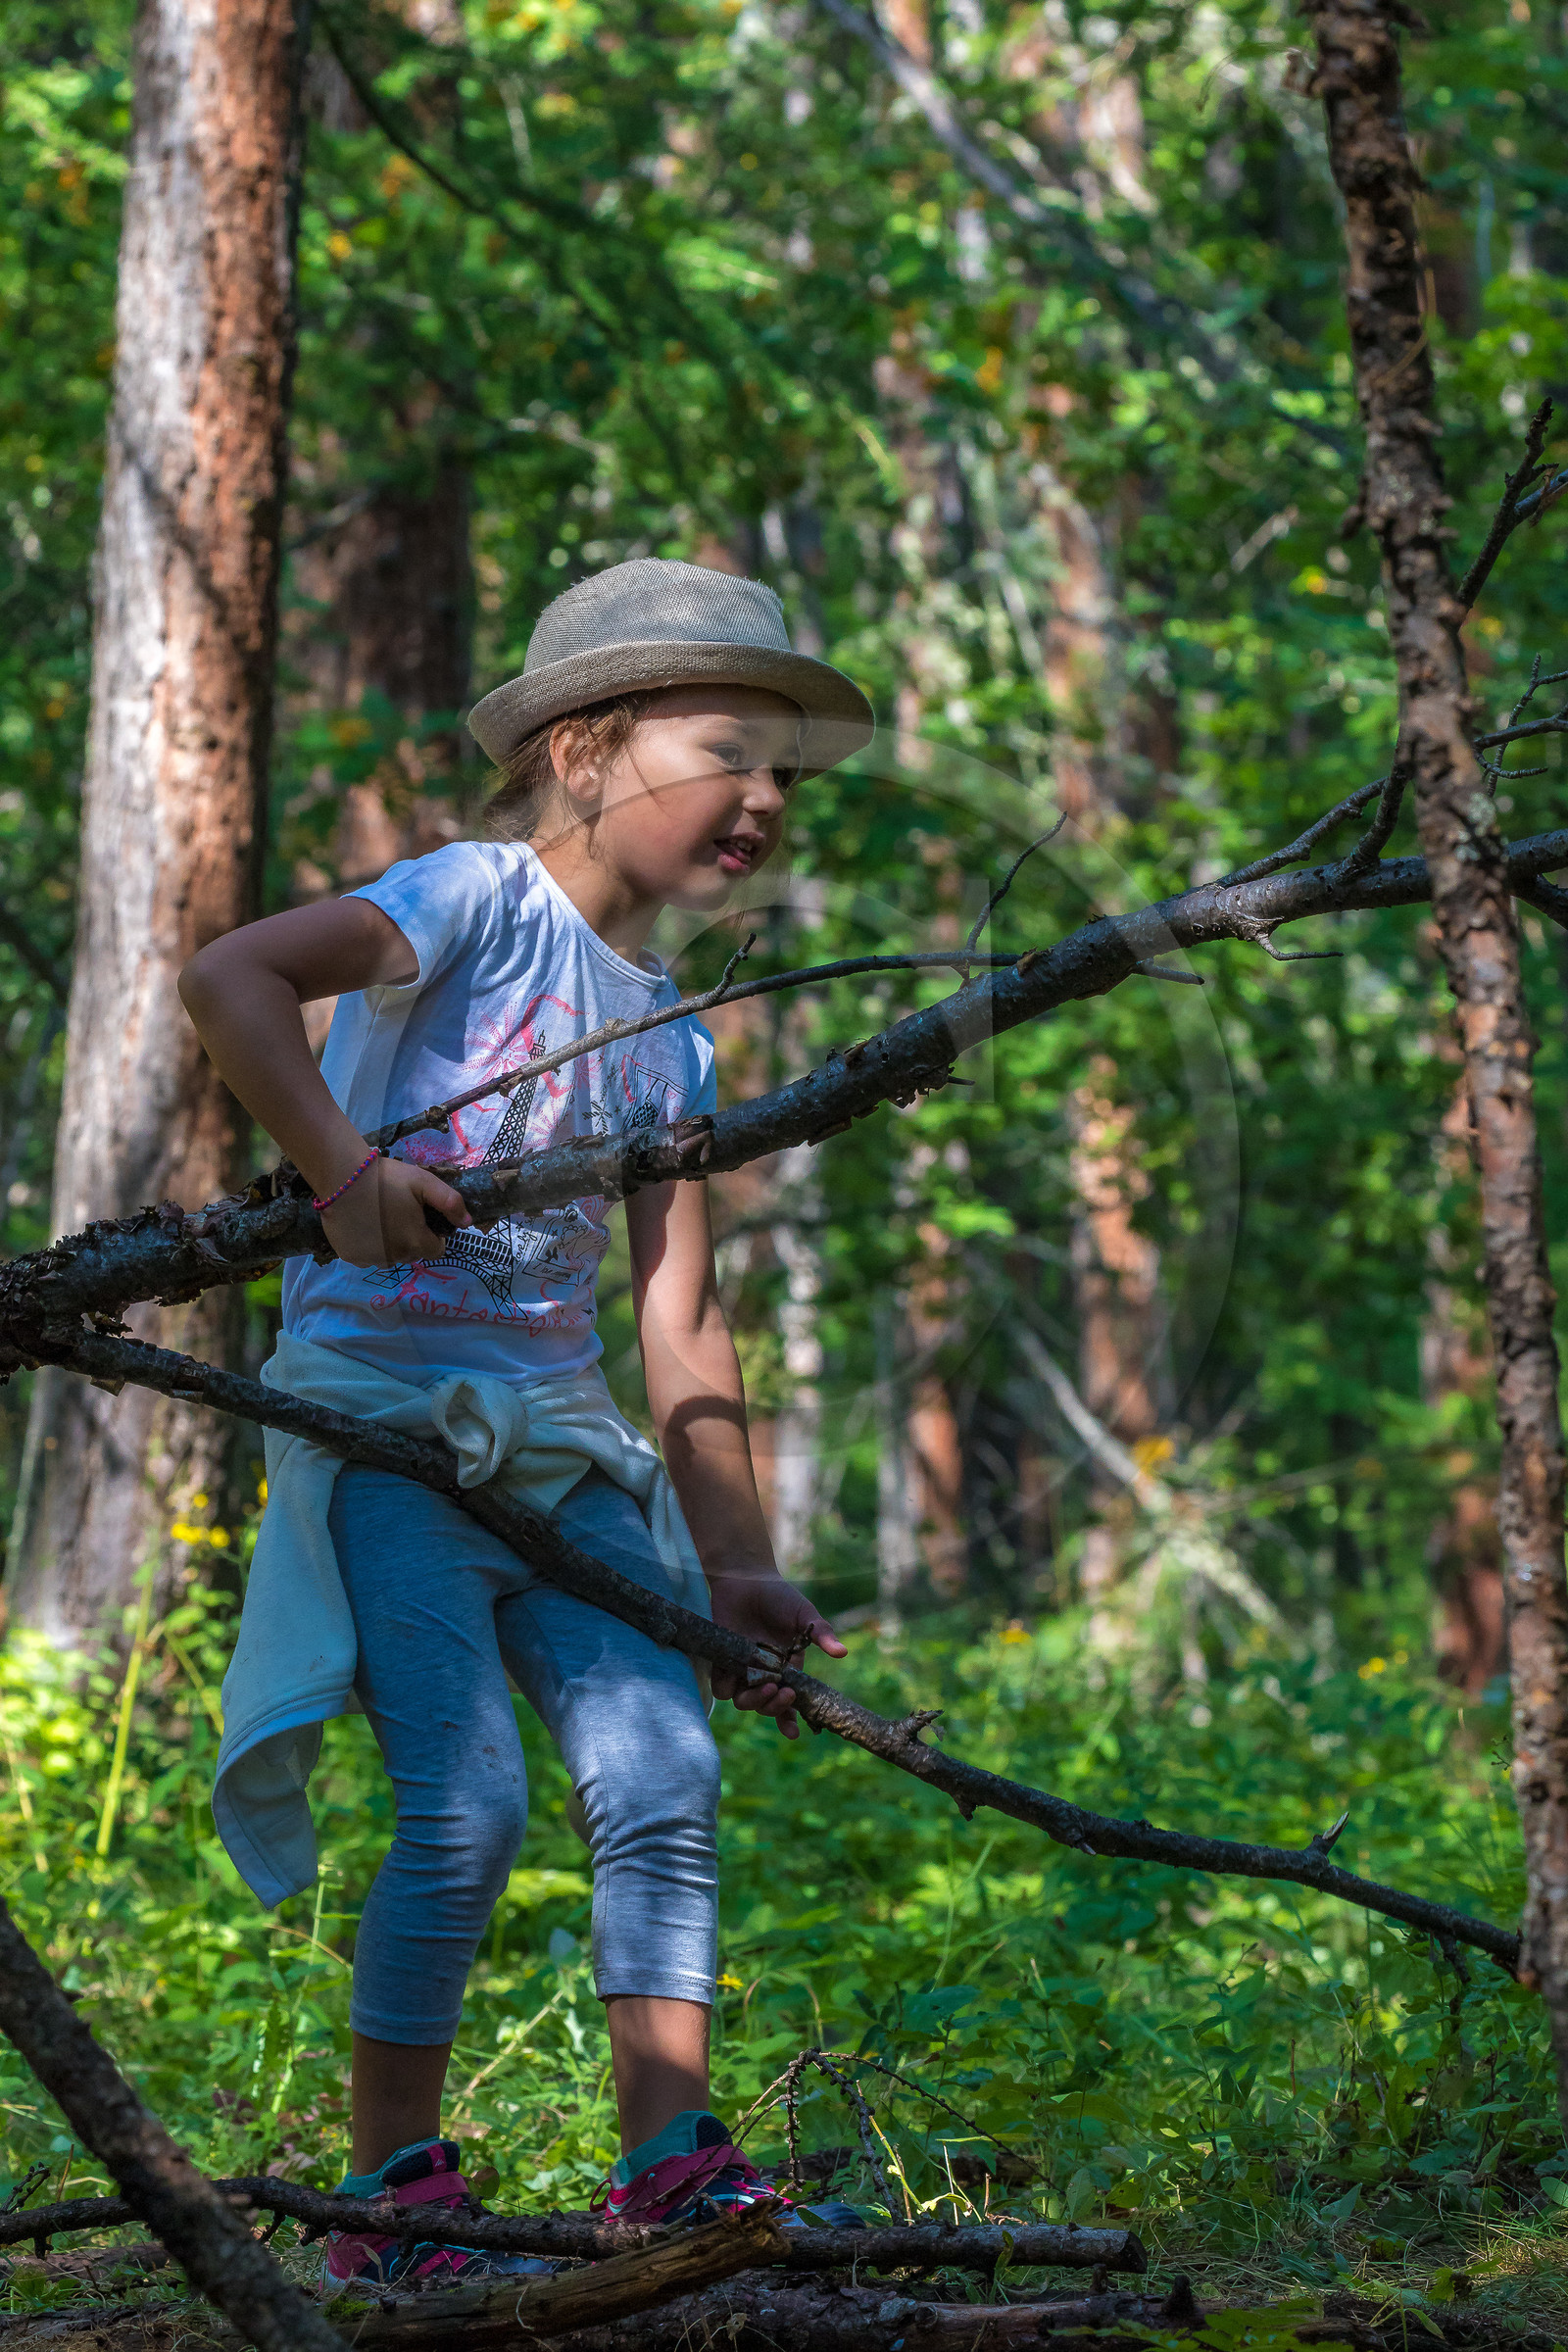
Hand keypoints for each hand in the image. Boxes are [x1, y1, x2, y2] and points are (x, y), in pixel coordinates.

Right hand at [319, 1153, 473, 1267]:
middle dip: (412, 1238)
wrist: (342, 1175)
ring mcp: (369, 1259)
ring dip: (390, 1244)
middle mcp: (393, 1258)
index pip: (436, 1250)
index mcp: (415, 1242)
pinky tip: (363, 1224)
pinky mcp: (349, 1256)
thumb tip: (467, 1222)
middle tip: (400, 1213)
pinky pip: (367, 1257)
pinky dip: (369, 1245)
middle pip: (412, 1254)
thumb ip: (450, 1202)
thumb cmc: (387, 1177)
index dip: (434, 1235)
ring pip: (390, 1257)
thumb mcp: (424, 1182)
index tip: (422, 1217)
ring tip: (380, 1217)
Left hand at [706, 1570, 847, 1739]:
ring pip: (743, 1701)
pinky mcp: (721, 1661)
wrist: (746, 1578)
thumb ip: (820, 1633)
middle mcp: (765, 1674)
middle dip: (773, 1707)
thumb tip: (842, 1652)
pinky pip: (721, 1685)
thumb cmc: (779, 1596)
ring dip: (753, 1701)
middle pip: (766, 1707)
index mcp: (787, 1669)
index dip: (789, 1720)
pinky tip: (737, 1675)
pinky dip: (727, 1686)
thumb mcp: (804, 1614)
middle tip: (781, 1691)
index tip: (794, 1733)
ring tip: (764, 1685)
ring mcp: (742, 1669)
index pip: (789, 1703)